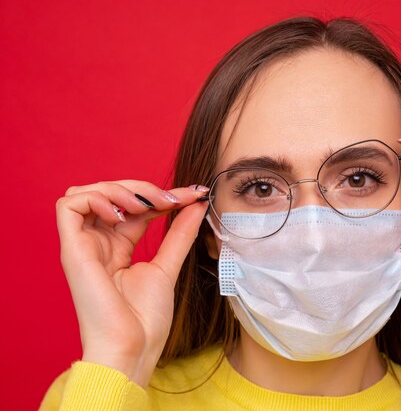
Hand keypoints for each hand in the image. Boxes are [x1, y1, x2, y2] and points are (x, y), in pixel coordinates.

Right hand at [55, 180, 208, 386]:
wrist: (132, 347)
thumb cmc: (145, 318)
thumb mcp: (168, 265)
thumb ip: (180, 233)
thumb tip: (196, 204)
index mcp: (117, 248)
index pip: (135, 207)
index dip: (161, 195)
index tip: (194, 194)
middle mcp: (97, 243)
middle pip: (110, 194)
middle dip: (143, 189)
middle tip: (172, 199)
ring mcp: (83, 246)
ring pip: (86, 192)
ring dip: (119, 190)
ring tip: (146, 206)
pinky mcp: (72, 251)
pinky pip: (69, 206)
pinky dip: (97, 199)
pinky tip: (123, 216)